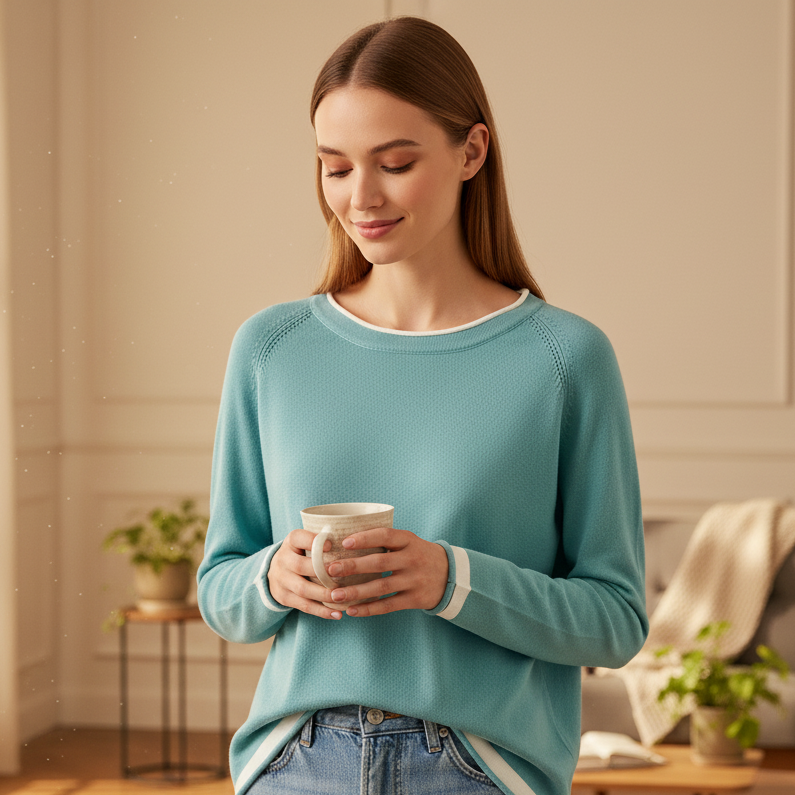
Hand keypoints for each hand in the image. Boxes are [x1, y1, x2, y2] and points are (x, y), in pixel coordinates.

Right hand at [267, 529, 341, 619]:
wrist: (274, 572)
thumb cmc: (301, 553)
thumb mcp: (305, 541)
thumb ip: (321, 540)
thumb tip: (349, 540)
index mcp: (290, 542)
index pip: (298, 538)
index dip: (313, 541)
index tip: (331, 545)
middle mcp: (283, 560)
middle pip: (300, 566)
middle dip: (322, 572)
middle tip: (343, 576)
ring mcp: (282, 580)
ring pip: (303, 589)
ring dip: (325, 595)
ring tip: (343, 598)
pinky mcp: (284, 597)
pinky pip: (304, 606)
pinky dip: (322, 611)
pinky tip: (337, 614)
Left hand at [325, 527, 448, 616]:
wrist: (450, 575)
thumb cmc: (418, 554)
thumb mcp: (408, 541)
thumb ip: (385, 540)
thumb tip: (346, 540)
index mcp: (409, 540)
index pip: (385, 536)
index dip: (365, 538)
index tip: (344, 542)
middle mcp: (412, 559)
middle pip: (379, 563)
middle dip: (353, 566)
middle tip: (330, 570)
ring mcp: (414, 580)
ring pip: (381, 587)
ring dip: (356, 591)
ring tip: (335, 595)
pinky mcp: (414, 599)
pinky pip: (388, 605)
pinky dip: (369, 608)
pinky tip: (352, 610)